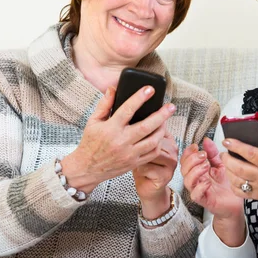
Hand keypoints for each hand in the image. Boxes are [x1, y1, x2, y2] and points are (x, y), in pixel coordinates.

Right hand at [61, 85, 175, 193]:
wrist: (87, 168)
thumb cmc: (90, 143)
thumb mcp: (93, 121)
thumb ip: (104, 104)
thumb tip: (113, 88)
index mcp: (110, 129)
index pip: (127, 110)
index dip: (140, 98)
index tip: (150, 89)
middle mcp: (121, 141)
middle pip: (146, 126)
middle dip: (161, 115)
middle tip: (171, 106)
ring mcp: (129, 154)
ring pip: (153, 141)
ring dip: (162, 129)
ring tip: (165, 120)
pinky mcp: (134, 163)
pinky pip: (152, 153)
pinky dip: (159, 143)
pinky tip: (159, 135)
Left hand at [133, 131, 178, 217]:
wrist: (148, 187)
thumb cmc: (144, 166)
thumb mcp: (144, 147)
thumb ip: (144, 134)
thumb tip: (134, 119)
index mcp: (169, 139)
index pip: (158, 128)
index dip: (145, 131)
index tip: (137, 137)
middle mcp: (173, 150)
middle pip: (155, 140)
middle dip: (140, 145)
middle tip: (134, 151)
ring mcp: (171, 163)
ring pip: (152, 152)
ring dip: (140, 157)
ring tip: (137, 161)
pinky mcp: (165, 175)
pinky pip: (148, 166)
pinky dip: (139, 169)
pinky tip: (139, 170)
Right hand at [181, 138, 243, 219]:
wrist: (236, 202)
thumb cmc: (227, 185)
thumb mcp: (221, 164)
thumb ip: (213, 153)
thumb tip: (206, 140)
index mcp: (199, 170)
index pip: (185, 160)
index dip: (188, 153)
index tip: (196, 146)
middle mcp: (197, 180)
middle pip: (183, 169)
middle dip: (191, 160)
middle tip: (203, 155)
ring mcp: (199, 190)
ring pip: (187, 181)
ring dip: (195, 171)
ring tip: (206, 166)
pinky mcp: (204, 200)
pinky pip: (195, 195)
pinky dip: (200, 187)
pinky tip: (208, 182)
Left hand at [221, 132, 257, 217]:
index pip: (250, 153)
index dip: (236, 146)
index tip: (227, 141)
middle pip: (239, 168)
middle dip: (227, 159)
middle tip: (223, 153)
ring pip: (237, 180)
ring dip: (228, 170)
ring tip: (227, 162)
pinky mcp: (257, 196)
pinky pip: (239, 191)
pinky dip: (232, 183)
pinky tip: (232, 175)